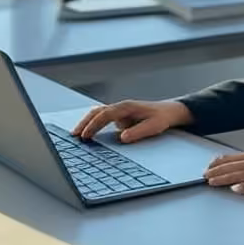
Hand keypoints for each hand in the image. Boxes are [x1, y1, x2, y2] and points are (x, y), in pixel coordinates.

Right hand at [71, 99, 193, 142]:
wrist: (169, 111)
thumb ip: (138, 132)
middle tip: (74, 135)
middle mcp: (121, 107)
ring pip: (97, 113)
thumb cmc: (161, 118)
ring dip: (86, 122)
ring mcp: (119, 110)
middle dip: (84, 123)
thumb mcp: (154, 126)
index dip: (94, 125)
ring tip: (76, 134)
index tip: (86, 136)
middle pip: (97, 112)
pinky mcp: (119, 115)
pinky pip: (102, 117)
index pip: (105, 115)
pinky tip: (86, 133)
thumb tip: (122, 138)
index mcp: (127, 107)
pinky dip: (92, 123)